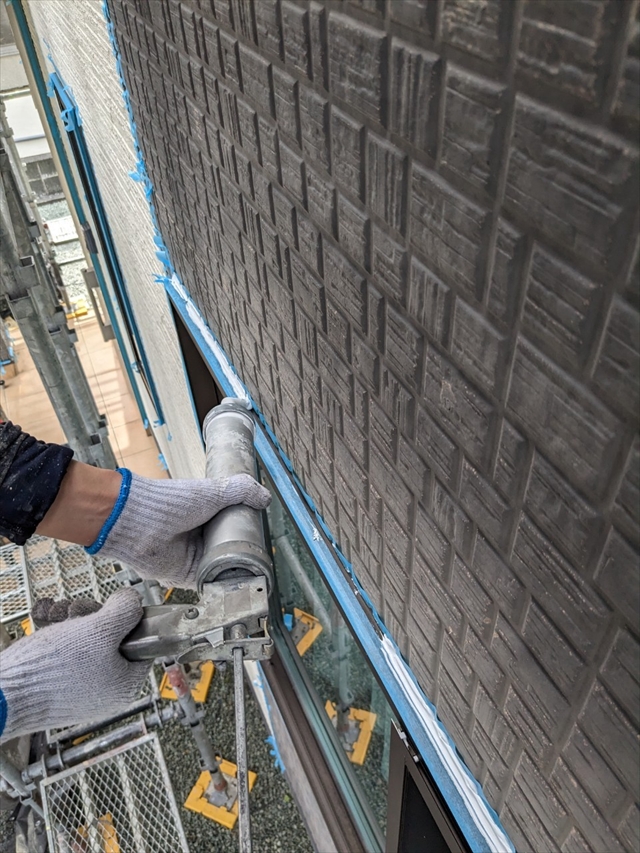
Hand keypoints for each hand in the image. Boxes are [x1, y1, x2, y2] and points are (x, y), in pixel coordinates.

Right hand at [0, 588, 148, 740]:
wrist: (4, 693)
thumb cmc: (55, 667)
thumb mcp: (100, 630)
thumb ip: (125, 611)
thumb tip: (133, 601)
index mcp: (126, 685)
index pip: (143, 643)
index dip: (128, 619)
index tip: (110, 608)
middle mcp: (107, 691)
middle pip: (112, 638)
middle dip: (90, 616)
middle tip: (74, 609)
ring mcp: (82, 689)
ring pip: (86, 641)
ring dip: (70, 619)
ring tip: (54, 613)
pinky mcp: (59, 686)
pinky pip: (66, 652)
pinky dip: (57, 632)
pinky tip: (45, 618)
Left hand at [95, 471, 270, 588]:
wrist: (139, 521)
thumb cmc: (170, 503)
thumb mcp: (213, 491)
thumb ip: (241, 490)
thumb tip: (265, 497)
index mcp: (207, 516)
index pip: (234, 528)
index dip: (247, 532)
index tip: (262, 536)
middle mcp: (200, 539)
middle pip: (230, 551)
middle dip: (244, 555)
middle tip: (261, 558)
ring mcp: (193, 558)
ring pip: (222, 570)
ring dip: (234, 573)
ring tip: (255, 574)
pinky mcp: (186, 576)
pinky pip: (209, 584)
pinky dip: (221, 586)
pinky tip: (235, 584)